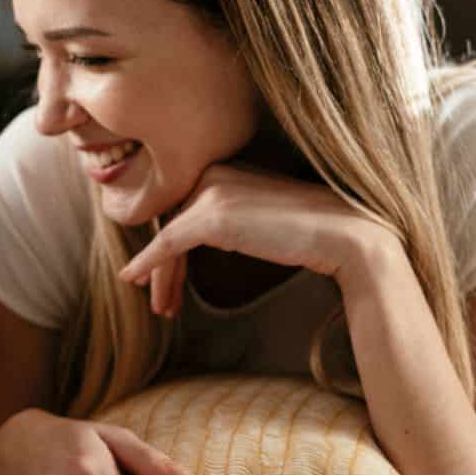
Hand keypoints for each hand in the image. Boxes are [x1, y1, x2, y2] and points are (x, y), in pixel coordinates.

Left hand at [119, 163, 397, 312]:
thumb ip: (228, 217)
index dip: (168, 246)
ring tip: (162, 308)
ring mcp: (209, 192)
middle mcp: (212, 171)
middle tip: (161, 302)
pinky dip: (147, 263)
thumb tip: (195, 236)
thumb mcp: (258, 217)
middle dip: (163, 266)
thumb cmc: (308, 231)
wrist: (343, 235)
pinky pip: (167, 244)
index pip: (182, 207)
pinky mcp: (209, 217)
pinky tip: (132, 279)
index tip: (168, 279)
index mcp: (223, 166)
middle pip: (170, 222)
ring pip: (167, 237)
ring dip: (159, 275)